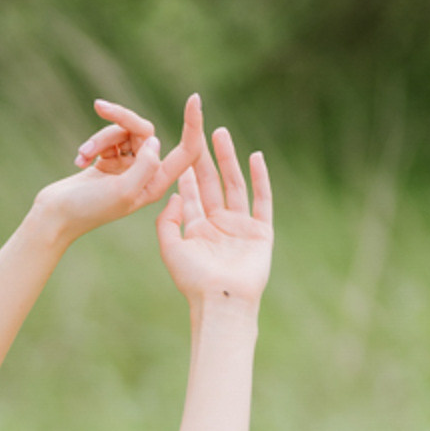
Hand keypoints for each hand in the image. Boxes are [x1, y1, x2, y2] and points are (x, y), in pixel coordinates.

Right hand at [31, 94, 202, 246]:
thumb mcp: (122, 190)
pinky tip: (79, 161)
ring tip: (83, 154)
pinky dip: (92, 145)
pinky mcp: (109, 161)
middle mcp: (145, 174)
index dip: (192, 125)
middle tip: (100, 107)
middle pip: (146, 132)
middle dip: (122, 120)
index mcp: (156, 185)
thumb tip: (154, 141)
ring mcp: (127, 167)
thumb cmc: (88, 209)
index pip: (186, 151)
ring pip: (124, 132)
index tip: (194, 98)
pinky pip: (108, 139)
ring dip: (100, 138)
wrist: (54, 216)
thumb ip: (145, 166)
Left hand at [155, 116, 272, 311]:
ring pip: (234, 185)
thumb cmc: (193, 280)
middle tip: (201, 130)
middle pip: (212, 183)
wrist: (221, 300)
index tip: (180, 147)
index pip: (191, 193)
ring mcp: (240, 226)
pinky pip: (262, 199)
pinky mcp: (260, 230)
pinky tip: (255, 157)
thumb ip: (167, 221)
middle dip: (206, 157)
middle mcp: (218, 224)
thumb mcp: (171, 249)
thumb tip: (174, 194)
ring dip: (229, 159)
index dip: (186, 170)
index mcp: (196, 229)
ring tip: (221, 134)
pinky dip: (260, 178)